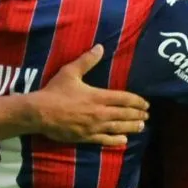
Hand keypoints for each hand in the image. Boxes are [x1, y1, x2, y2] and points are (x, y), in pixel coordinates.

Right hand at [29, 45, 149, 145]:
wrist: (40, 113)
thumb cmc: (55, 91)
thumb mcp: (70, 72)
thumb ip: (87, 61)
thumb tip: (100, 47)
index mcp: (98, 96)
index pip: (124, 99)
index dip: (137, 101)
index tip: (146, 104)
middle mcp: (100, 113)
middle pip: (124, 114)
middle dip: (137, 115)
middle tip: (146, 116)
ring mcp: (94, 127)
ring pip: (118, 128)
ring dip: (131, 127)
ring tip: (141, 127)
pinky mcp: (86, 137)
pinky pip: (105, 140)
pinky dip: (116, 140)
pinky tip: (124, 141)